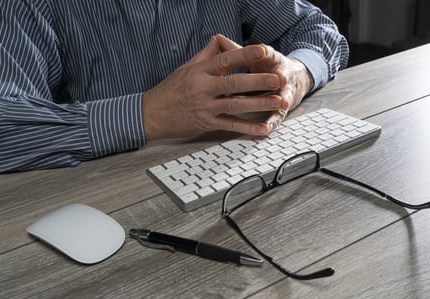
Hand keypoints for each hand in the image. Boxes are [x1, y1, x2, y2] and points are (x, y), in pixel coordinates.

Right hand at [142, 35, 284, 139]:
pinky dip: (248, 128)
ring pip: (236, 104)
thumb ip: (207, 54)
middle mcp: (203, 88)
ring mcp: (205, 107)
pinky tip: (263, 128)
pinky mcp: (207, 123)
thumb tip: (221, 40)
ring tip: (278, 101)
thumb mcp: (187, 67)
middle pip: (235, 82)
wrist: (151, 114)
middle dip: (259, 81)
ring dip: (259, 103)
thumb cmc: (170, 89)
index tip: (262, 51)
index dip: (245, 55)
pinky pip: (230, 125)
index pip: (225, 60)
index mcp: (200, 71)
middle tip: (278, 79)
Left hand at [216, 36, 313, 129]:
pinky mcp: (282, 109)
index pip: (269, 53)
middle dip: (276, 78)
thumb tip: (217, 39)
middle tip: (277, 80)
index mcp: (272, 60)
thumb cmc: (267, 67)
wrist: (293, 78)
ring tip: (277, 103)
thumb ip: (236, 50)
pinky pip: (276, 117)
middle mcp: (280, 76)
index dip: (265, 52)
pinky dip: (272, 123)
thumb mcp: (255, 56)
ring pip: (280, 98)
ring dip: (277, 101)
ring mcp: (283, 93)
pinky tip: (265, 129)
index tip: (262, 51)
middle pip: (278, 76)